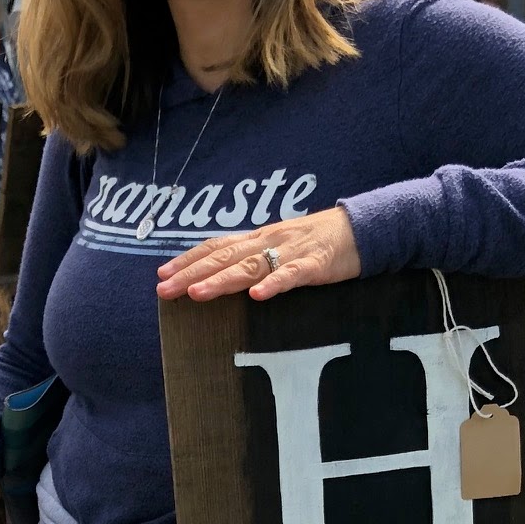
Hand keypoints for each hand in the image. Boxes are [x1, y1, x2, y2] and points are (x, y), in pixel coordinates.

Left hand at [155, 206, 362, 302]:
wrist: (363, 228)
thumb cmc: (318, 241)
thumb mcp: (281, 245)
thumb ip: (255, 257)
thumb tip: (221, 273)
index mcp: (258, 238)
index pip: (216, 246)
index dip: (188, 259)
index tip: (162, 274)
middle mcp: (268, 241)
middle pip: (224, 257)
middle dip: (191, 273)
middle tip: (163, 289)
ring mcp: (291, 252)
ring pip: (251, 265)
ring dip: (222, 279)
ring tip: (197, 292)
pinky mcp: (316, 264)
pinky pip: (292, 275)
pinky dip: (274, 284)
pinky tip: (257, 296)